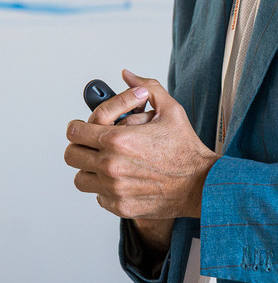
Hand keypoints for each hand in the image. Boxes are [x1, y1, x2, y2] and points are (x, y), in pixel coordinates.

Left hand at [64, 70, 218, 224]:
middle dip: (81, 144)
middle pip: (71, 154)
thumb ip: (145, 87)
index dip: (79, 124)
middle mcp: (111, 165)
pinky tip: (123, 176)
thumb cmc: (185, 148)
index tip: (86, 124)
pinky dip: (105, 186)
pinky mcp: (119, 206)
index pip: (75, 131)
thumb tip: (127, 76)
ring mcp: (113, 189)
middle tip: (95, 141)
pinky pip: (97, 195)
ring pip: (80, 178)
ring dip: (90, 167)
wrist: (200, 184)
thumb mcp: (170, 109)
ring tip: (107, 160)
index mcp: (118, 140)